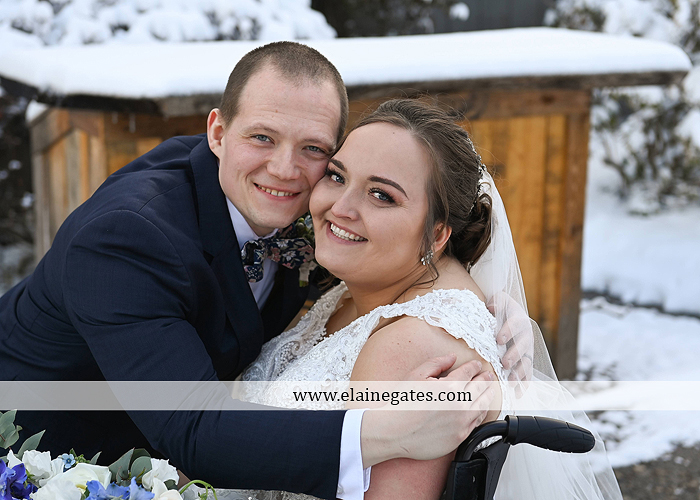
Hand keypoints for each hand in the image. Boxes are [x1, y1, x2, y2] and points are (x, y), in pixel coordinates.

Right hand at [359, 355, 495, 466]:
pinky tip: (480, 409)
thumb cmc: (403, 403)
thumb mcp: (416, 375)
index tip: (477, 364)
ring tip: (489, 390)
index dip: (474, 366)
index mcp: (450, 386)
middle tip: (488, 375)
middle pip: (480, 387)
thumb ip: (437, 363)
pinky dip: (481, 413)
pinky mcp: (460, 436)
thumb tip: (452, 357)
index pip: (469, 372)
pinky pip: (477, 423)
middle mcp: (460, 404)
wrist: (394, 431)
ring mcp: (462, 422)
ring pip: (482, 406)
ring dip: (487, 395)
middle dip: (485, 379)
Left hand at [489, 292, 533, 382]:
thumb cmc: (501, 308)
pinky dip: (524, 383)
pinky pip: (527, 373)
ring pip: (527, 361)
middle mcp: (526, 335)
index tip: (499, 339)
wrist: (510, 314)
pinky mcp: (526, 360)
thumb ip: (496, 301)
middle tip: (505, 363)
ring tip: (511, 382)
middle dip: (514, 355)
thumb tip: (491, 306)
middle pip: (522, 346)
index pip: (515, 324)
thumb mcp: (499, 300)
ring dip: (520, 372)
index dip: (508, 331)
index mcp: (518, 319)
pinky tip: (518, 394)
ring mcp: (527, 349)